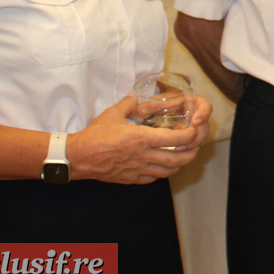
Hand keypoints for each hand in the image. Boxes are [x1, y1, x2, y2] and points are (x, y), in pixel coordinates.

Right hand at [67, 95, 205, 184]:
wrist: (78, 157)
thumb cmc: (94, 135)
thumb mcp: (113, 114)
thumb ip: (129, 103)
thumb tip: (135, 94)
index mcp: (141, 138)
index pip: (176, 139)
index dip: (190, 135)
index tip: (192, 130)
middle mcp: (143, 156)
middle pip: (178, 159)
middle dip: (192, 153)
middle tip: (195, 146)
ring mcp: (138, 170)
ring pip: (168, 171)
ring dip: (180, 164)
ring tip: (184, 156)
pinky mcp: (131, 179)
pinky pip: (154, 178)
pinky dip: (163, 173)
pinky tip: (164, 166)